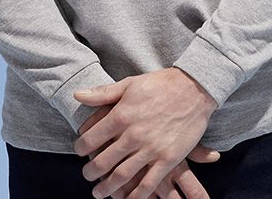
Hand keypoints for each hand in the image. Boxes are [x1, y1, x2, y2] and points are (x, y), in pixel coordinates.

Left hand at [73, 68, 218, 198]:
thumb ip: (102, 93)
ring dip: (107, 188)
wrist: (193, 87)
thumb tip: (77, 95)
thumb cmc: (160, 84)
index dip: (80, 148)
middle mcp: (133, 134)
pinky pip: (147, 184)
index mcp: (121, 115)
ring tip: (100, 192)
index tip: (80, 151)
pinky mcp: (168, 159)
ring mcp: (150, 149)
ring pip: (121, 176)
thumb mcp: (129, 84)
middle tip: (87, 175)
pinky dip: (134, 196)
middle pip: (103, 162)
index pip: (90, 139)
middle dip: (90, 172)